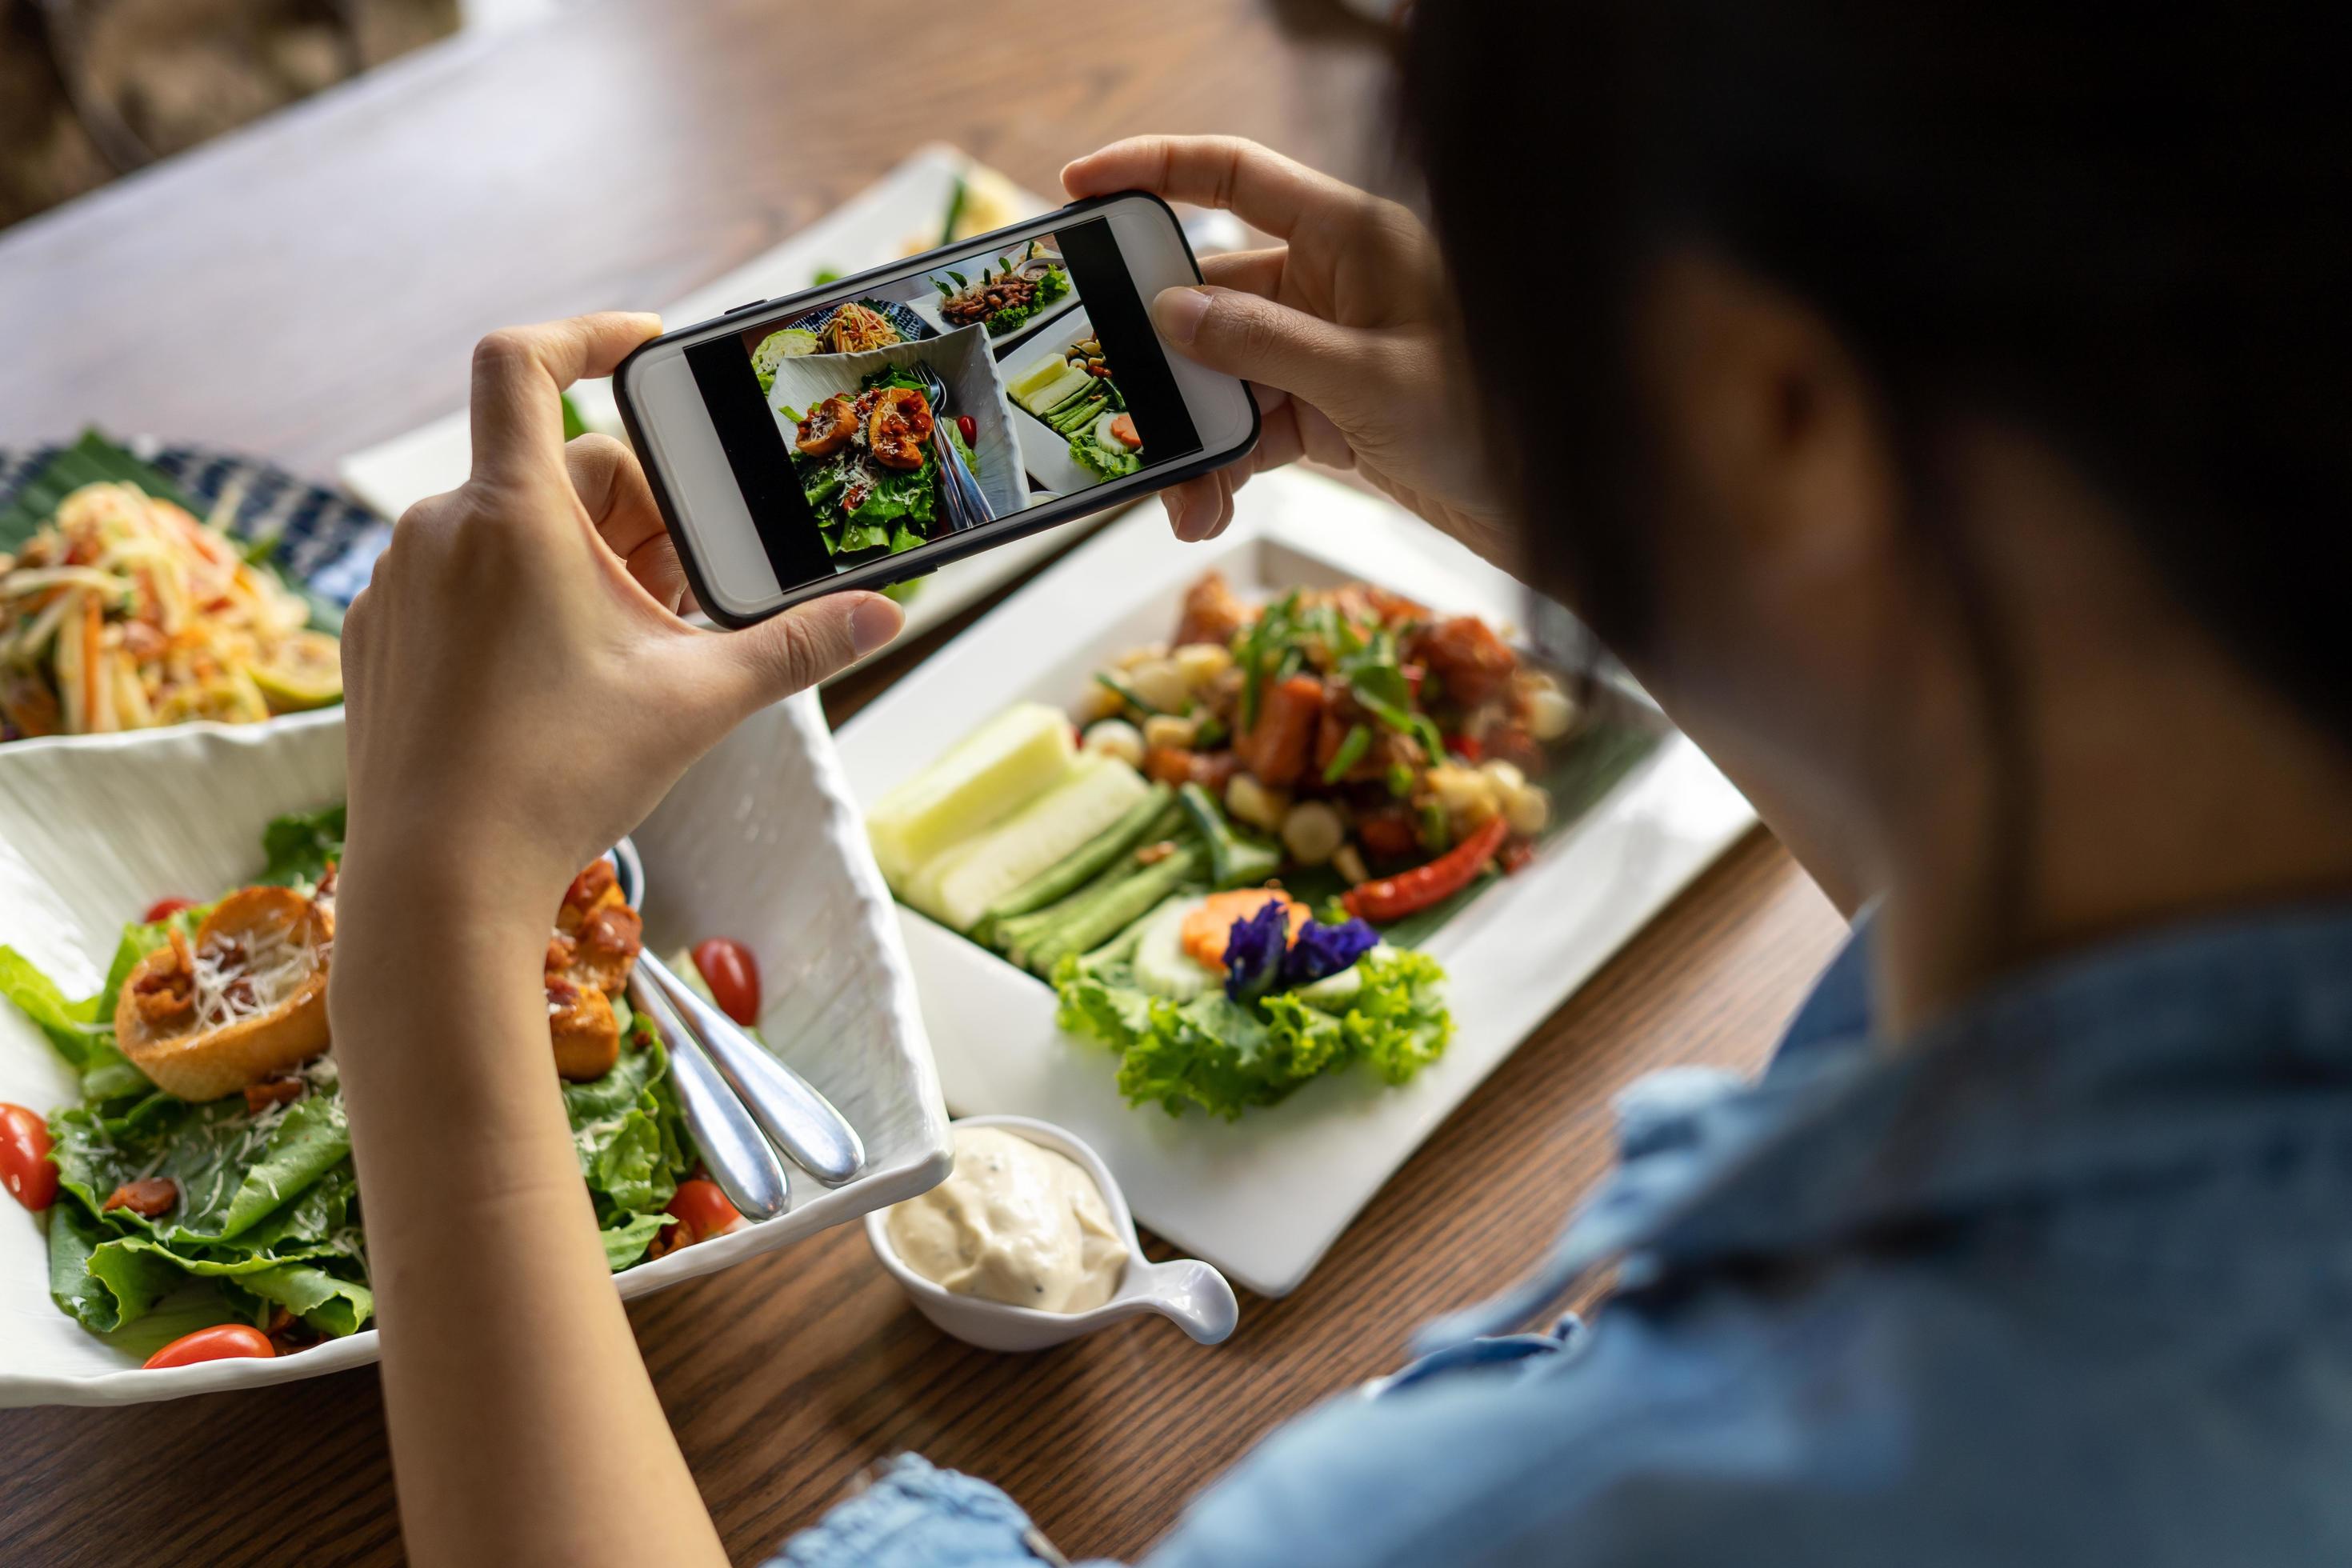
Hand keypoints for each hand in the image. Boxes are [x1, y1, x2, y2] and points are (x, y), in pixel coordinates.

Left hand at [338, 313, 902, 912]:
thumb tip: (884, 616)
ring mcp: (398, 585)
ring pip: (508, 532)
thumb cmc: (556, 780)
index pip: (525, 361)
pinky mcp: (377, 639)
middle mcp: (438, 530)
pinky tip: (555, 682)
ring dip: (579, 565)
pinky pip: (459, 586)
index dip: (588, 333)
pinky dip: (516, 607)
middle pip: (558, 472)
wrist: (437, 884)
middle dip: (635, 516)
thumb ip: (795, 647)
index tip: (645, 349)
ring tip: (627, 649)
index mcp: (512, 515)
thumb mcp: (697, 702)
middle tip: (685, 591)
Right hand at [1062, 136, 1514, 561]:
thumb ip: (1265, 344)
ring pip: (1222, 377)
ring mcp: (1325, 349)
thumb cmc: (1495, 422)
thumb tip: (1172, 314)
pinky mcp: (1327, 411)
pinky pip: (1250, 427)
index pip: (1237, 176)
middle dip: (1162, 362)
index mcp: (1353, 238)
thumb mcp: (1371, 383)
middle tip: (1118, 406)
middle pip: (1212, 298)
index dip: (1154, 170)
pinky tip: (1209, 510)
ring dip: (1195, 437)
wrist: (1549, 507)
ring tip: (1183, 500)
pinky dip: (1225, 467)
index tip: (1083, 187)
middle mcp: (1333, 284)